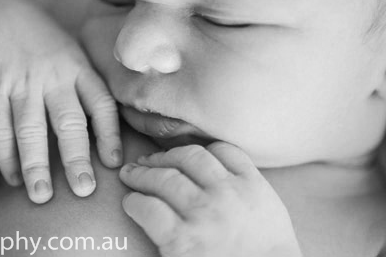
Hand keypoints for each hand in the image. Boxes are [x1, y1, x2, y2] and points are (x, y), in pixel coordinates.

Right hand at [0, 0, 121, 201]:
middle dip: (76, 158)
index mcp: (78, 68)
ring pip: (30, 129)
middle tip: (84, 190)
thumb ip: (88, 88)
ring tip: (40, 195)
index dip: (109, 134)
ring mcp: (21, 82)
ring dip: (36, 165)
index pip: (100, 103)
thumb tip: (108, 140)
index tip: (114, 163)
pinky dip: (5, 155)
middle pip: (68, 122)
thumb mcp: (72, 55)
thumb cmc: (42, 45)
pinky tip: (12, 177)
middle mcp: (53, 76)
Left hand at [119, 142, 300, 256]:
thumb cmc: (265, 252)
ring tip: (130, 175)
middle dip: (163, 157)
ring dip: (142, 174)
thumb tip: (214, 168)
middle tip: (146, 161)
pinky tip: (132, 204)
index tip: (179, 156)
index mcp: (251, 185)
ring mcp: (203, 215)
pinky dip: (135, 202)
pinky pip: (149, 208)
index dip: (196, 150)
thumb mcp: (267, 208)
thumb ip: (243, 184)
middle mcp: (227, 194)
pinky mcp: (181, 239)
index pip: (221, 150)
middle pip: (187, 158)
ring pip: (164, 178)